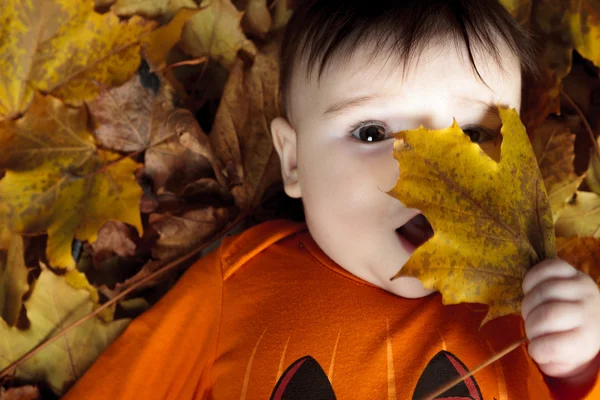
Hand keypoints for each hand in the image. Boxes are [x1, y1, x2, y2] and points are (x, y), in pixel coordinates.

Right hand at [521, 259, 599, 378]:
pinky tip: (530, 289)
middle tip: (531, 328)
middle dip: (530, 324)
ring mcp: (583, 289)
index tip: (535, 350)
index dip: (537, 350)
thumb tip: (533, 349)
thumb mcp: (564, 360)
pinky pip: (548, 267)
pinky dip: (532, 278)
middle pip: (547, 316)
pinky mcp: (574, 272)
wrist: (595, 320)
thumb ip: (548, 360)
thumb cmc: (572, 342)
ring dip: (528, 302)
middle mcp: (589, 313)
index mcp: (587, 340)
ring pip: (545, 290)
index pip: (554, 346)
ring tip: (531, 309)